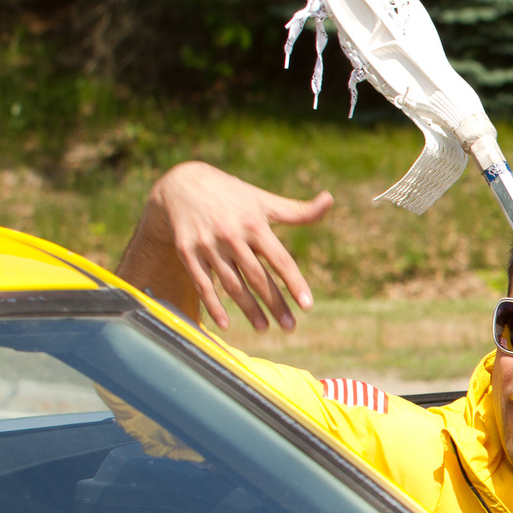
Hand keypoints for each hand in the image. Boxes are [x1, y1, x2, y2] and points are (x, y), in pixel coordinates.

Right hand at [135, 162, 332, 331]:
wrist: (183, 184)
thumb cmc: (233, 196)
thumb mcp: (264, 200)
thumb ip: (297, 211)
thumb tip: (329, 199)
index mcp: (254, 224)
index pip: (280, 259)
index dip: (294, 283)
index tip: (308, 306)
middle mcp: (231, 236)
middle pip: (257, 277)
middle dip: (275, 304)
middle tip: (290, 326)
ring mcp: (208, 246)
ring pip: (232, 285)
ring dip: (248, 309)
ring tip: (264, 328)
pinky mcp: (187, 252)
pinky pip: (202, 284)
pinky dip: (212, 305)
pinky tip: (224, 325)